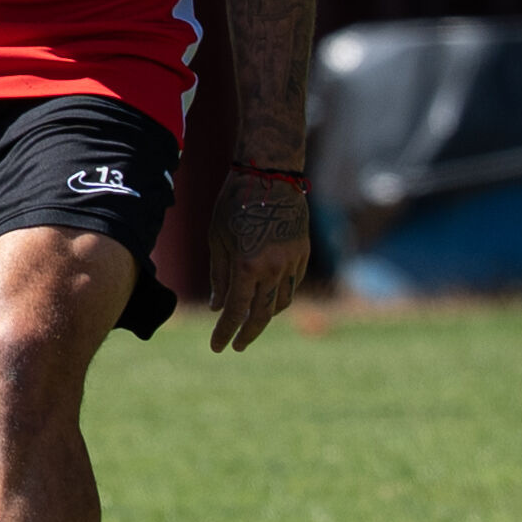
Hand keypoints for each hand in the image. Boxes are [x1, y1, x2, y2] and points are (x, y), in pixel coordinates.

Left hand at [207, 169, 311, 351]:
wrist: (270, 174)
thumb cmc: (234, 202)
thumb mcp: (218, 239)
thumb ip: (219, 276)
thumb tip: (218, 308)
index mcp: (247, 265)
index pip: (236, 310)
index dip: (225, 332)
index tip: (218, 347)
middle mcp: (274, 268)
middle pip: (262, 314)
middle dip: (248, 333)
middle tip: (236, 345)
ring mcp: (292, 262)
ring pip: (281, 303)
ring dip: (265, 316)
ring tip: (251, 321)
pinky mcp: (303, 253)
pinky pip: (293, 285)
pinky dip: (280, 296)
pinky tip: (269, 298)